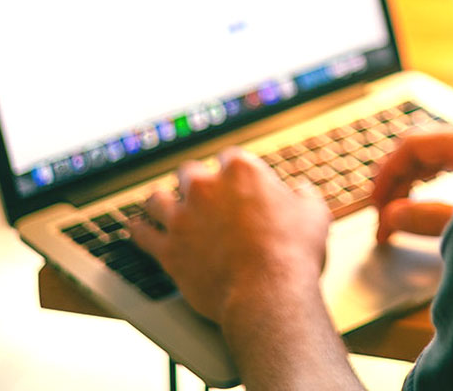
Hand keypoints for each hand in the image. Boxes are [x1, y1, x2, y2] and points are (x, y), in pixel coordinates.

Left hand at [131, 148, 330, 324]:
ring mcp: (183, 218)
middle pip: (189, 172)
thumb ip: (303, 196)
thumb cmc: (294, 254)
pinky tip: (137, 229)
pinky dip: (139, 231)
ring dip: (161, 203)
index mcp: (241, 171)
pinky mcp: (168, 249)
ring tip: (162, 207)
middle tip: (201, 196)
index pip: (229, 156)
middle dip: (195, 183)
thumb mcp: (314, 215)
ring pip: (157, 199)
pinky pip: (141, 234)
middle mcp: (206, 187)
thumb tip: (301, 191)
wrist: (268, 295)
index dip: (232, 169)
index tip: (234, 182)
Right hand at [370, 125, 452, 242]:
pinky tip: (424, 199)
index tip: (376, 204)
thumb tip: (392, 215)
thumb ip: (431, 219)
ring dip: (414, 183)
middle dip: (398, 184)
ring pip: (438, 156)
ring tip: (398, 216)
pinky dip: (434, 180)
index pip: (413, 145)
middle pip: (424, 150)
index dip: (387, 174)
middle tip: (384, 221)